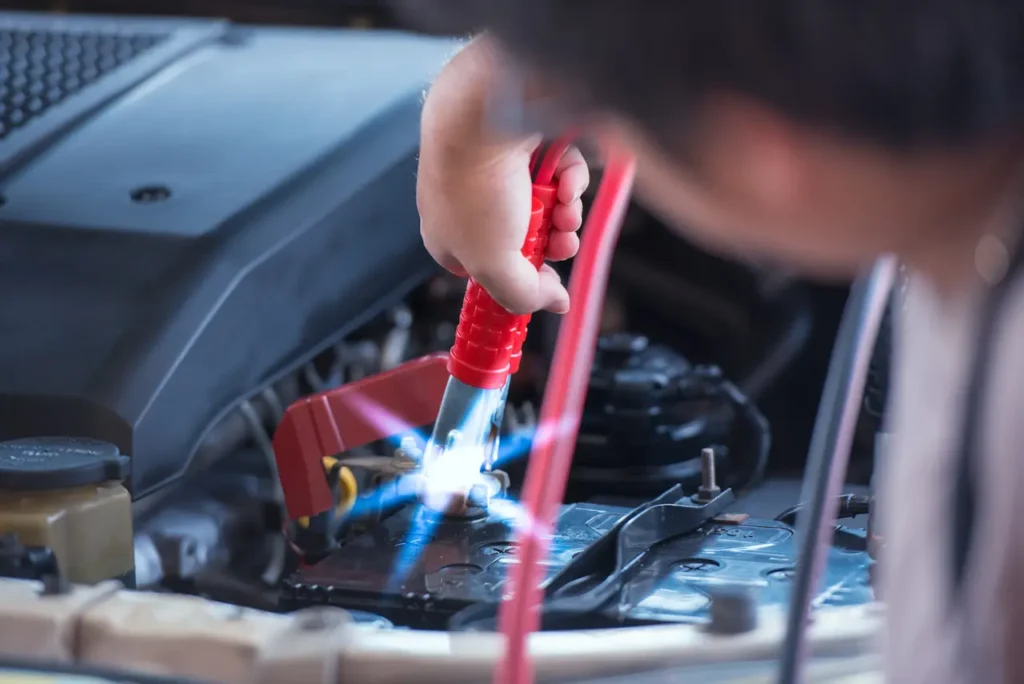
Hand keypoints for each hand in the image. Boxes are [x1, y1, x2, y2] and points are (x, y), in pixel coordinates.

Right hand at [416, 38, 589, 314]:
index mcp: (449, 239)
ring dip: (563, 213)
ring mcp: (497, 173)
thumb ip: (523, 295)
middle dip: (550, 243)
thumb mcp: (495, 265)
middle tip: (559, 240)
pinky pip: (557, 172)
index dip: (519, 280)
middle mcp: (470, 205)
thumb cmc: (474, 186)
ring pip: (546, 207)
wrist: (485, 112)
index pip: (487, 273)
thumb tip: (554, 303)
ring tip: (564, 206)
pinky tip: (565, 178)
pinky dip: (568, 179)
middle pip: (525, 241)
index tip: (541, 283)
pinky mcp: (523, 144)